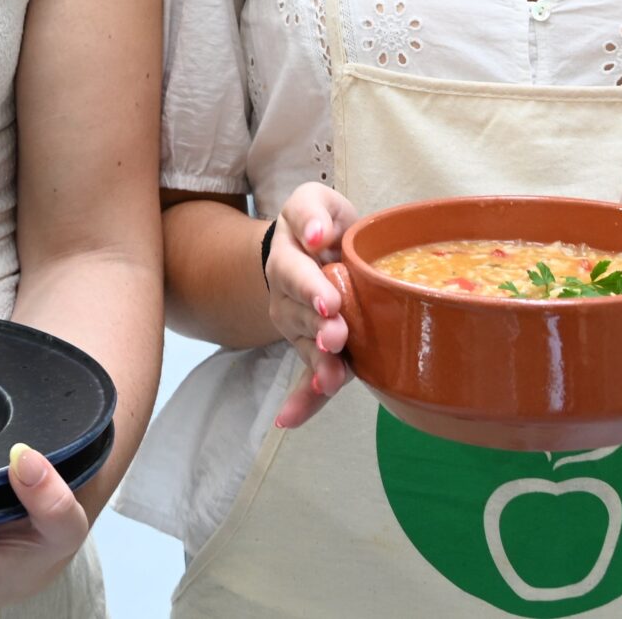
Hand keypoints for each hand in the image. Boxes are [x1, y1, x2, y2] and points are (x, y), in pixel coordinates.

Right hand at [262, 182, 358, 430]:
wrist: (312, 250)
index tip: (329, 300)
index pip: (293, 268)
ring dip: (318, 362)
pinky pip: (304, 375)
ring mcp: (294, 322)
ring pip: (303, 345)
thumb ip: (315, 212)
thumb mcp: (317, 203)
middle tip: (336, 334)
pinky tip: (291, 418)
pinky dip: (303, 399)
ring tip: (332, 377)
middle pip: (297, 312)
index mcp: (287, 252)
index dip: (309, 285)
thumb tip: (316, 235)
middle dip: (318, 325)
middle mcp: (284, 291)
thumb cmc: (322, 225)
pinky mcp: (309, 347)